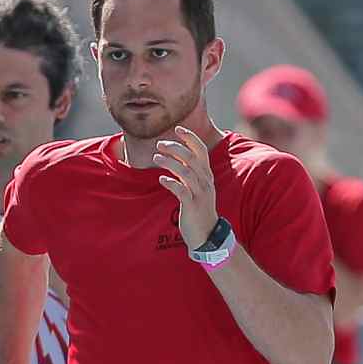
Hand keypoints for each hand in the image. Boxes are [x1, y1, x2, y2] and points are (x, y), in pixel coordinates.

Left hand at [154, 125, 218, 250]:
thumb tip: (177, 159)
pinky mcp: (192, 205)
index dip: (190, 137)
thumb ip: (190, 173)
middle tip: (159, 144)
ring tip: (156, 158)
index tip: (178, 128)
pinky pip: (181, 190)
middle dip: (174, 148)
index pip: (201, 150)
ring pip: (186, 172)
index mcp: (206, 175)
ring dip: (169, 162)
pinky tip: (161, 179)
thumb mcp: (197, 189)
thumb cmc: (198, 210)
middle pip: (191, 157)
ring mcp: (199, 194)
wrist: (206, 235)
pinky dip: (170, 182)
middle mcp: (205, 182)